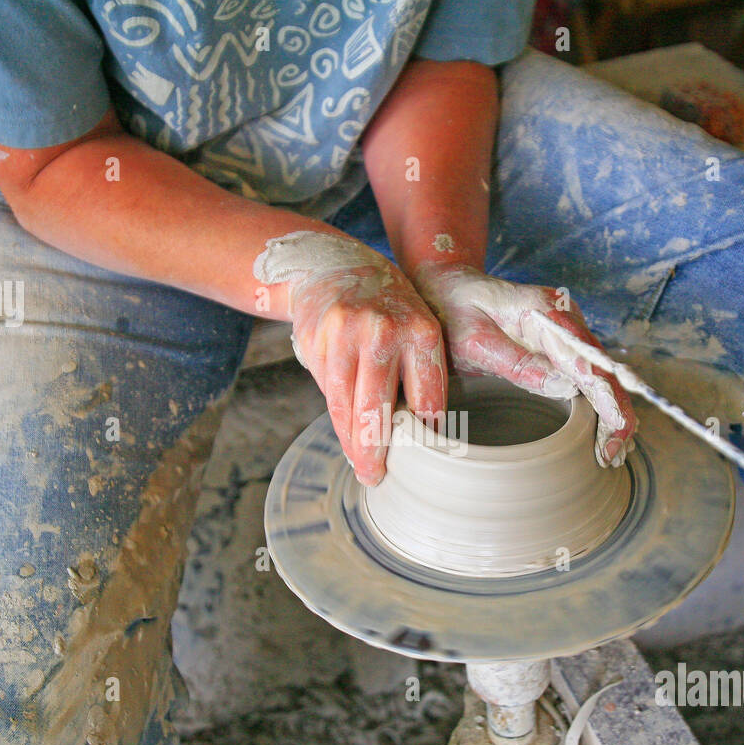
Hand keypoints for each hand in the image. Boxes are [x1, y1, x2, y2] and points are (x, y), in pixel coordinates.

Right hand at [254, 231, 446, 485]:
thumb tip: (417, 433)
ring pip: (347, 408)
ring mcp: (346, 336)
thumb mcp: (416, 327)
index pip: (426, 401)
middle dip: (376, 453)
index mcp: (422, 332)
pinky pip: (329, 393)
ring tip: (360, 465)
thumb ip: (416, 373)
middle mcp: (384, 332)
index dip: (423, 435)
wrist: (335, 267)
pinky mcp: (317, 342)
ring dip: (352, 442)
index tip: (422, 459)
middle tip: (375, 477)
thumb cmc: (387, 308)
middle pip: (378, 411)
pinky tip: (345, 432)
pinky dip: (338, 416)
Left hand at [413, 263, 636, 466]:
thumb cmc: (451, 309)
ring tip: (610, 452)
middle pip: (606, 372)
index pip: (593, 366)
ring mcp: (565, 330)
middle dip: (616, 416)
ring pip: (601, 375)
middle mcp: (566, 319)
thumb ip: (518, 364)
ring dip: (610, 412)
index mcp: (549, 313)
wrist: (443, 284)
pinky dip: (596, 402)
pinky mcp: (558, 342)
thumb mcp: (474, 341)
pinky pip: (585, 373)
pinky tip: (600, 428)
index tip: (608, 444)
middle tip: (610, 457)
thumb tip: (565, 389)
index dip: (609, 407)